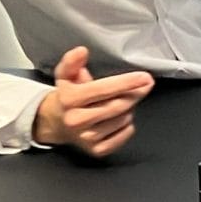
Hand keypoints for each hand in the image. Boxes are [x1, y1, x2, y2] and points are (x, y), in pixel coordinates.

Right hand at [33, 46, 154, 156]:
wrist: (55, 123)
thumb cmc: (66, 95)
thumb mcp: (65, 74)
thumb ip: (72, 61)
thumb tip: (82, 51)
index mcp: (69, 99)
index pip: (103, 89)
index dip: (126, 82)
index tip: (145, 77)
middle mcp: (76, 120)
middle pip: (117, 105)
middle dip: (135, 93)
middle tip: (144, 84)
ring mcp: (87, 138)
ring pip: (123, 119)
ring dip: (128, 108)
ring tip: (120, 101)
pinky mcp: (96, 150)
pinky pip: (124, 134)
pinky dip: (127, 124)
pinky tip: (119, 117)